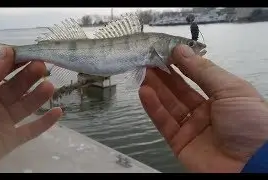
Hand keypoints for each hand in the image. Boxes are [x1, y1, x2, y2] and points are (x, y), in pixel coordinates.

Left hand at [0, 48, 61, 170]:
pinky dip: (45, 123)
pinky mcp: (11, 139)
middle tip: (42, 66)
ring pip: (27, 106)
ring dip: (39, 96)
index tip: (31, 54)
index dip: (16, 63)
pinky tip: (58, 112)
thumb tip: (8, 51)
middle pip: (17, 88)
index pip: (3, 73)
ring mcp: (5, 122)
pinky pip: (31, 131)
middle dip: (30, 76)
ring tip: (49, 86)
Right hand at [139, 45, 267, 172]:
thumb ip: (203, 71)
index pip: (197, 77)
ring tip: (143, 71)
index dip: (182, 64)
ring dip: (156, 88)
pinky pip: (164, 123)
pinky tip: (145, 91)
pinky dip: (153, 107)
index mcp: (222, 97)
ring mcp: (192, 128)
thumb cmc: (248, 121)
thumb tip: (180, 50)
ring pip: (169, 105)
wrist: (252, 166)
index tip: (166, 50)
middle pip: (180, 90)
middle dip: (165, 74)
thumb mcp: (231, 89)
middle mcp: (206, 111)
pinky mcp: (179, 143)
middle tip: (149, 59)